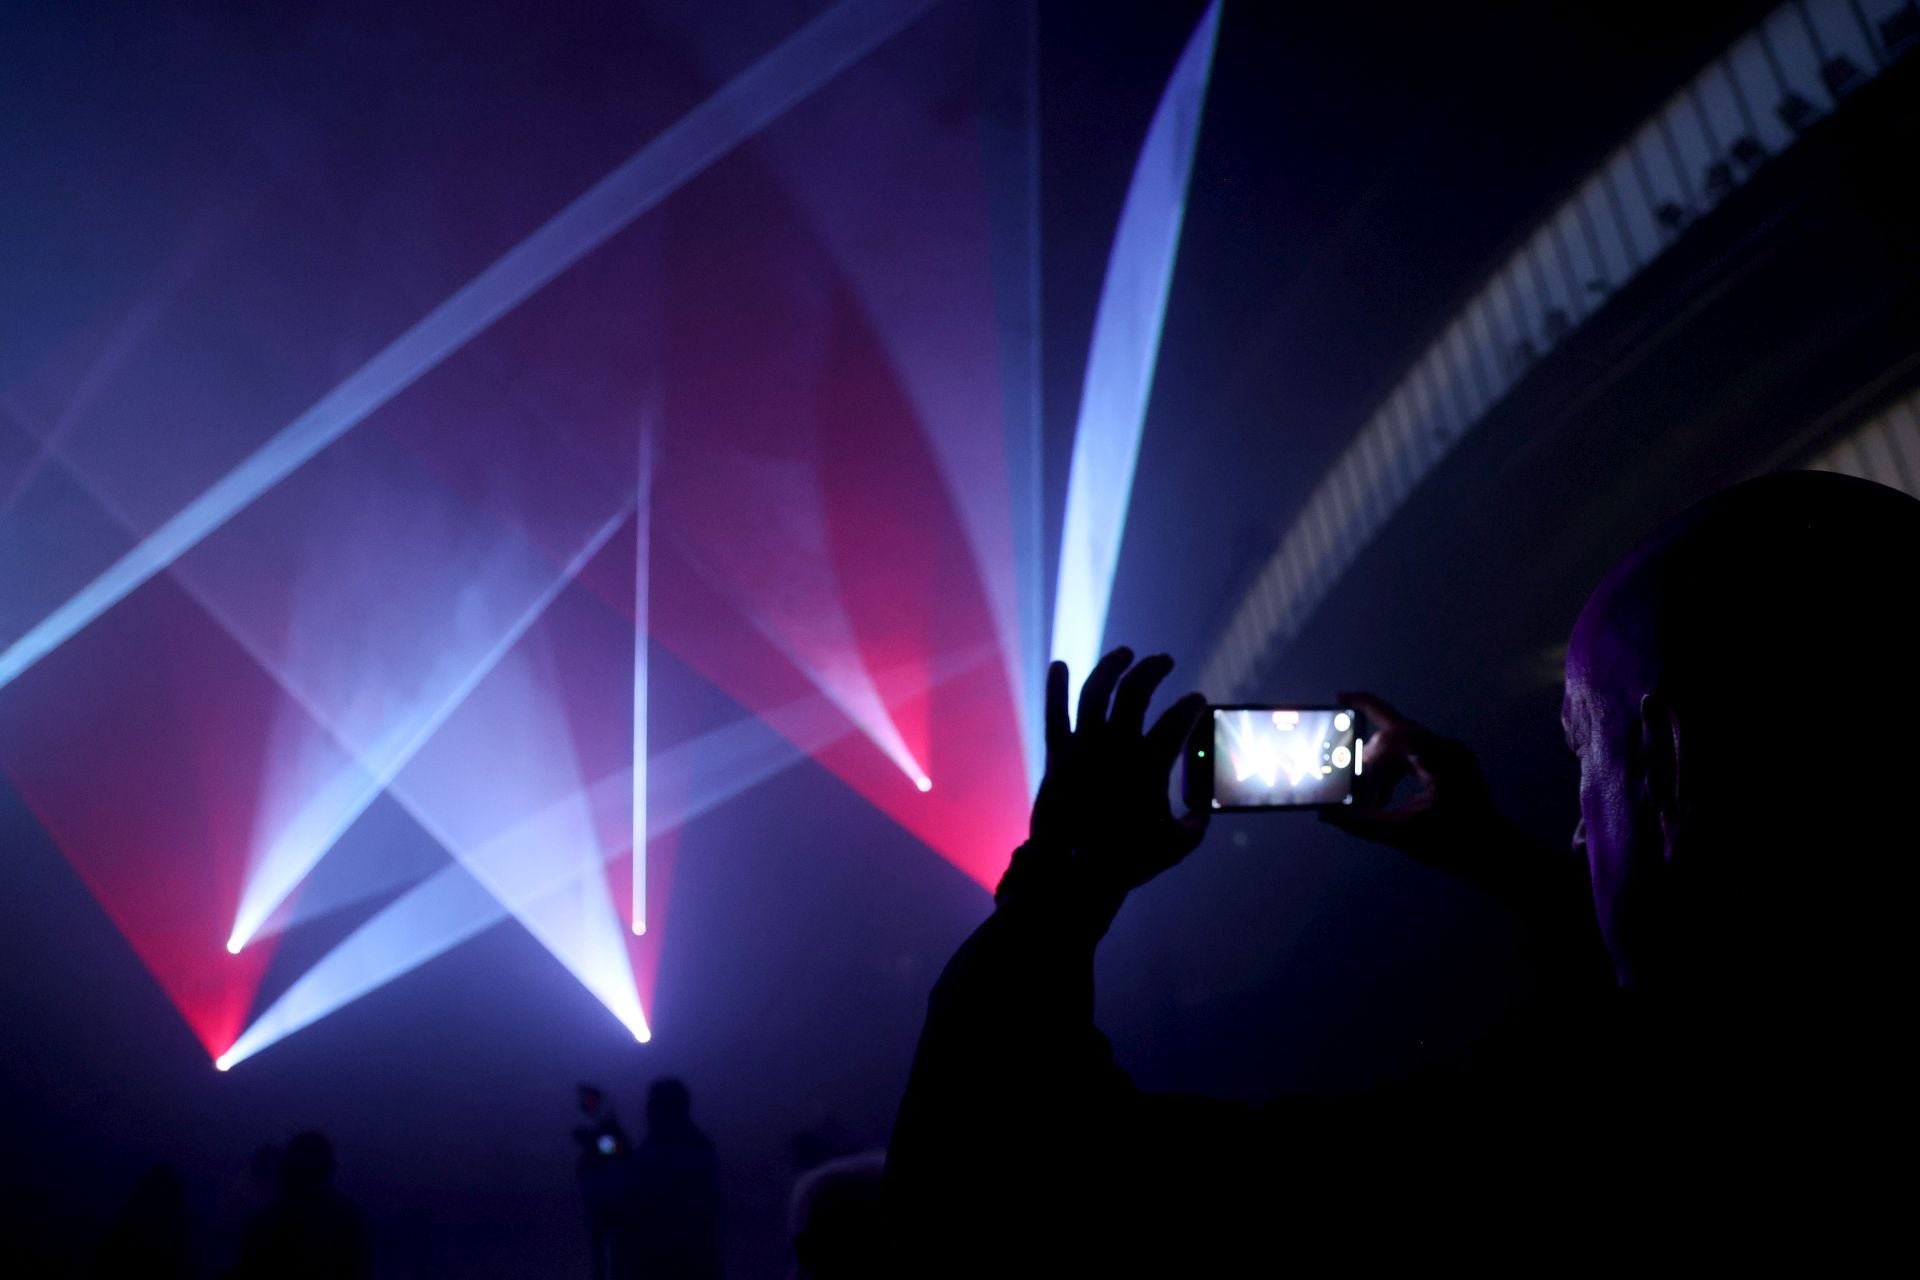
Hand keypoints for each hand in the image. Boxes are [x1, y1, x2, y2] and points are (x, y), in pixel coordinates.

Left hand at [997, 648, 1207, 929]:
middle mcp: (1115, 746)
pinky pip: (1055, 714)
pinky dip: (1056, 687)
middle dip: (1153, 669)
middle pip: (1136, 691)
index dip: (1191, 706)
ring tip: (1125, 654)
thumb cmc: (1126, 861)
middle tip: (1164, 661)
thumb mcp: (1174, 846)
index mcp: (1149, 764)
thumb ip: (1194, 824)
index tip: (1197, 701)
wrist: (1070, 874)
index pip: (1178, 720)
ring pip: (1096, 691)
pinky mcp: (1056, 756)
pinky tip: (1059, 665)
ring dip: (1111, 666)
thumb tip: (1202, 812)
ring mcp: (1082, 747)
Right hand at [1323, 692, 1538, 898]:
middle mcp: (1447, 749)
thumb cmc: (1454, 844)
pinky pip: (1416, 756)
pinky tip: (1385, 798)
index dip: (1365, 706)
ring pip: (1404, 747)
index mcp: (1438, 759)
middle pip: (1396, 737)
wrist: (1495, 855)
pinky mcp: (1453, 765)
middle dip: (1370, 759)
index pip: (1394, 728)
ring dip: (1382, 771)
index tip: (1340, 698)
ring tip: (1370, 801)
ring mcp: (1452, 755)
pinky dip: (1396, 773)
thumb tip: (1327, 815)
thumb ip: (1361, 823)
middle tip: (1351, 783)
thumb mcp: (1402, 834)